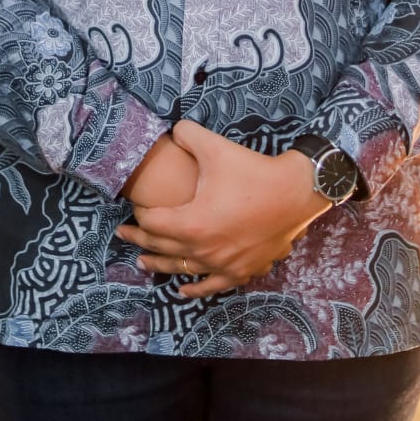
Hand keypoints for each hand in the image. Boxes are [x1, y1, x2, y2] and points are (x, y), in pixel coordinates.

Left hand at [115, 119, 331, 298]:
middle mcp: (204, 250)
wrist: (296, 193)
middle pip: (162, 248)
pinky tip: (184, 290)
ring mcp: (223, 264)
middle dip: (140, 240)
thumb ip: (187, 135)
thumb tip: (173, 130)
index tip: (134, 206)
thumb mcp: (216, 147)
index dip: (140, 214)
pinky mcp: (242, 270)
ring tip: (143, 263)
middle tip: (123, 234)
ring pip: (183, 269)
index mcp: (192, 224)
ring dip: (160, 265)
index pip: (153, 223)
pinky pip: (213, 285)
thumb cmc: (254, 172)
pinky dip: (196, 288)